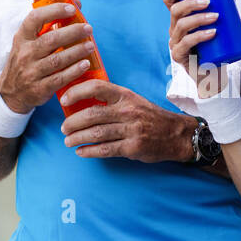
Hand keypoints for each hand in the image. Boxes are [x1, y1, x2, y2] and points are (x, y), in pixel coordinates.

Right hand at [0, 0, 92, 111]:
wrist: (10, 93)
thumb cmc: (25, 61)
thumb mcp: (28, 42)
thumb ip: (50, 24)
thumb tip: (77, 4)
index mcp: (22, 38)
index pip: (34, 18)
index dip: (54, 11)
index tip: (71, 9)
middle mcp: (25, 53)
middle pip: (51, 39)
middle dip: (72, 32)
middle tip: (88, 28)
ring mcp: (31, 72)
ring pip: (57, 60)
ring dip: (77, 51)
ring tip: (91, 45)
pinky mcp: (39, 89)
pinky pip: (60, 78)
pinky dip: (74, 71)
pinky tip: (85, 64)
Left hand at [59, 79, 191, 162]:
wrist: (176, 133)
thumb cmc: (150, 116)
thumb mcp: (133, 100)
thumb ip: (112, 99)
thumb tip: (82, 101)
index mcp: (125, 95)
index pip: (96, 88)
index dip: (76, 92)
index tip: (64, 100)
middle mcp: (128, 111)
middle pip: (91, 114)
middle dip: (72, 123)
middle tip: (64, 128)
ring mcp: (131, 130)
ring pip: (96, 134)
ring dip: (77, 138)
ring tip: (68, 141)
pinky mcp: (133, 147)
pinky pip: (105, 149)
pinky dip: (89, 151)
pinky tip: (81, 152)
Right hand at [163, 0, 231, 98]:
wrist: (215, 73)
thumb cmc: (216, 46)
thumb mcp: (221, 22)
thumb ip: (225, 3)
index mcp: (180, 19)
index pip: (169, 2)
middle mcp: (174, 29)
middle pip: (175, 11)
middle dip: (191, 3)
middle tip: (209, 2)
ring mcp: (175, 43)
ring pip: (181, 26)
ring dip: (198, 19)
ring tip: (216, 17)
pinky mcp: (179, 56)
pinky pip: (187, 43)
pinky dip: (199, 36)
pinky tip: (212, 33)